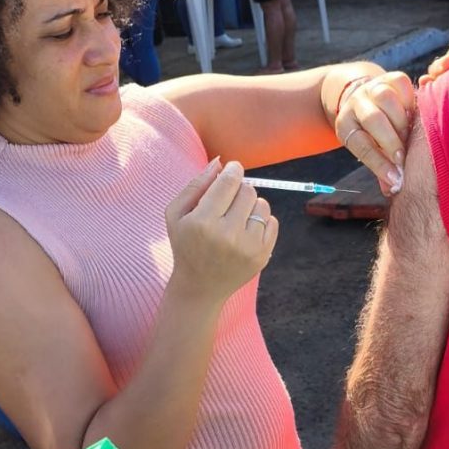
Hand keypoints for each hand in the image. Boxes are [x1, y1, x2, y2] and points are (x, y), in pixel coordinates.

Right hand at [165, 159, 277, 303]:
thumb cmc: (186, 245)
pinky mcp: (262, 256)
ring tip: (236, 218)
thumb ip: (196, 184)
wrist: (199, 287)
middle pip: (248, 190)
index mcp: (203, 222)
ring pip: (262, 205)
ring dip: (251, 206)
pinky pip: (272, 221)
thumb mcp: (176, 214)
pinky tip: (245, 230)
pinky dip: (261, 221)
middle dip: (239, 190)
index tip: (232, 170)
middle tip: (229, 201)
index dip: (233, 170)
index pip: (229, 182)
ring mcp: (248, 247)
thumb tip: (219, 162)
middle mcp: (228, 235)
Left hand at [336, 72, 415, 195]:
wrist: (364, 97)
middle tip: (405, 159)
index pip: (360, 145)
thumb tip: (393, 188)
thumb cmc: (371, 134)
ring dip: (403, 122)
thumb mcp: (369, 149)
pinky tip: (414, 116)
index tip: (395, 178)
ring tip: (410, 137)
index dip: (378, 163)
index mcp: (345, 125)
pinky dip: (411, 101)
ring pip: (388, 100)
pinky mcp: (390, 77)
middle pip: (374, 120)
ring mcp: (373, 88)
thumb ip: (381, 167)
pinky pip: (402, 85)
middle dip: (392, 142)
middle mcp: (356, 104)